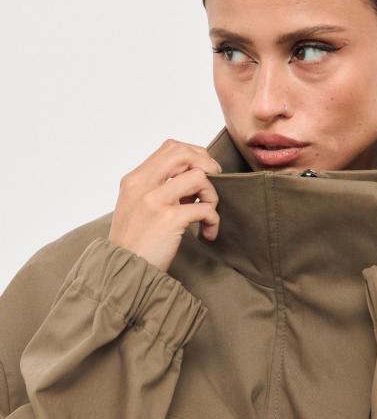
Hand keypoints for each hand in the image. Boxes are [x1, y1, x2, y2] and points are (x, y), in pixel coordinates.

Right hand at [108, 138, 222, 272]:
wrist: (122, 272)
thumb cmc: (133, 244)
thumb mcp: (134, 207)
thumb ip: (154, 189)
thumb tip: (189, 176)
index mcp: (134, 180)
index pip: (171, 147)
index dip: (195, 155)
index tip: (203, 173)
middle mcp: (142, 185)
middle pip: (184, 153)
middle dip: (207, 165)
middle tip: (212, 186)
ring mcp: (154, 201)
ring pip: (199, 177)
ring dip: (212, 195)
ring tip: (208, 214)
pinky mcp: (169, 220)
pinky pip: (204, 208)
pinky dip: (213, 220)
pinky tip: (207, 233)